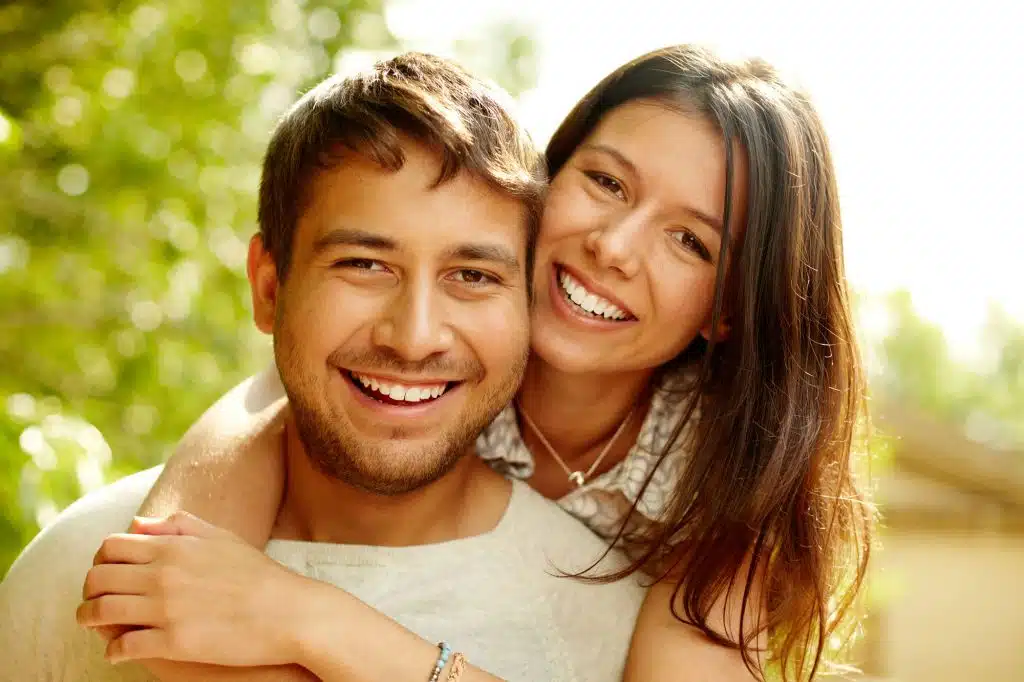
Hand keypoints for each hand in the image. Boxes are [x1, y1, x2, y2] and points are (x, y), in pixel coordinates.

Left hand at [77, 511, 309, 666]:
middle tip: (95, 600)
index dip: (100, 560)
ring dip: (90, 619)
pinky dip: (113, 650)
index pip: (110, 547)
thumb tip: (137, 524)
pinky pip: (123, 646)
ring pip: (101, 612)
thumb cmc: (258, 575)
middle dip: (89, 590)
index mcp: (173, 548)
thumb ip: (178, 527)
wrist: (289, 613)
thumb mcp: (222, 538)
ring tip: (95, 626)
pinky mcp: (174, 643)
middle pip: (97, 578)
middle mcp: (163, 575)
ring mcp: (166, 610)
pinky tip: (118, 651)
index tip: (106, 573)